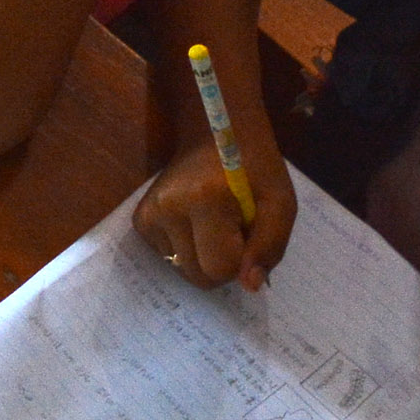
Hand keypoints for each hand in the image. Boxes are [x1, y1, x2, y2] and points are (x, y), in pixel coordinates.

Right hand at [136, 138, 294, 290]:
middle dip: (221, 264)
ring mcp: (149, 214)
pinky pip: (167, 258)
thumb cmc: (254, 167)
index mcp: (205, 200)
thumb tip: (250, 286)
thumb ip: (269, 246)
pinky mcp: (140, 220)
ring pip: (182, 270)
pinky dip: (186, 249)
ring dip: (203, 257)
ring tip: (214, 225)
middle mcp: (168, 208)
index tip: (248, 235)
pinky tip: (195, 224)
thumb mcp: (279, 202)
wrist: (213, 133)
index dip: (242, 261)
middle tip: (233, 232)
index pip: (220, 267)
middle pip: (198, 276)